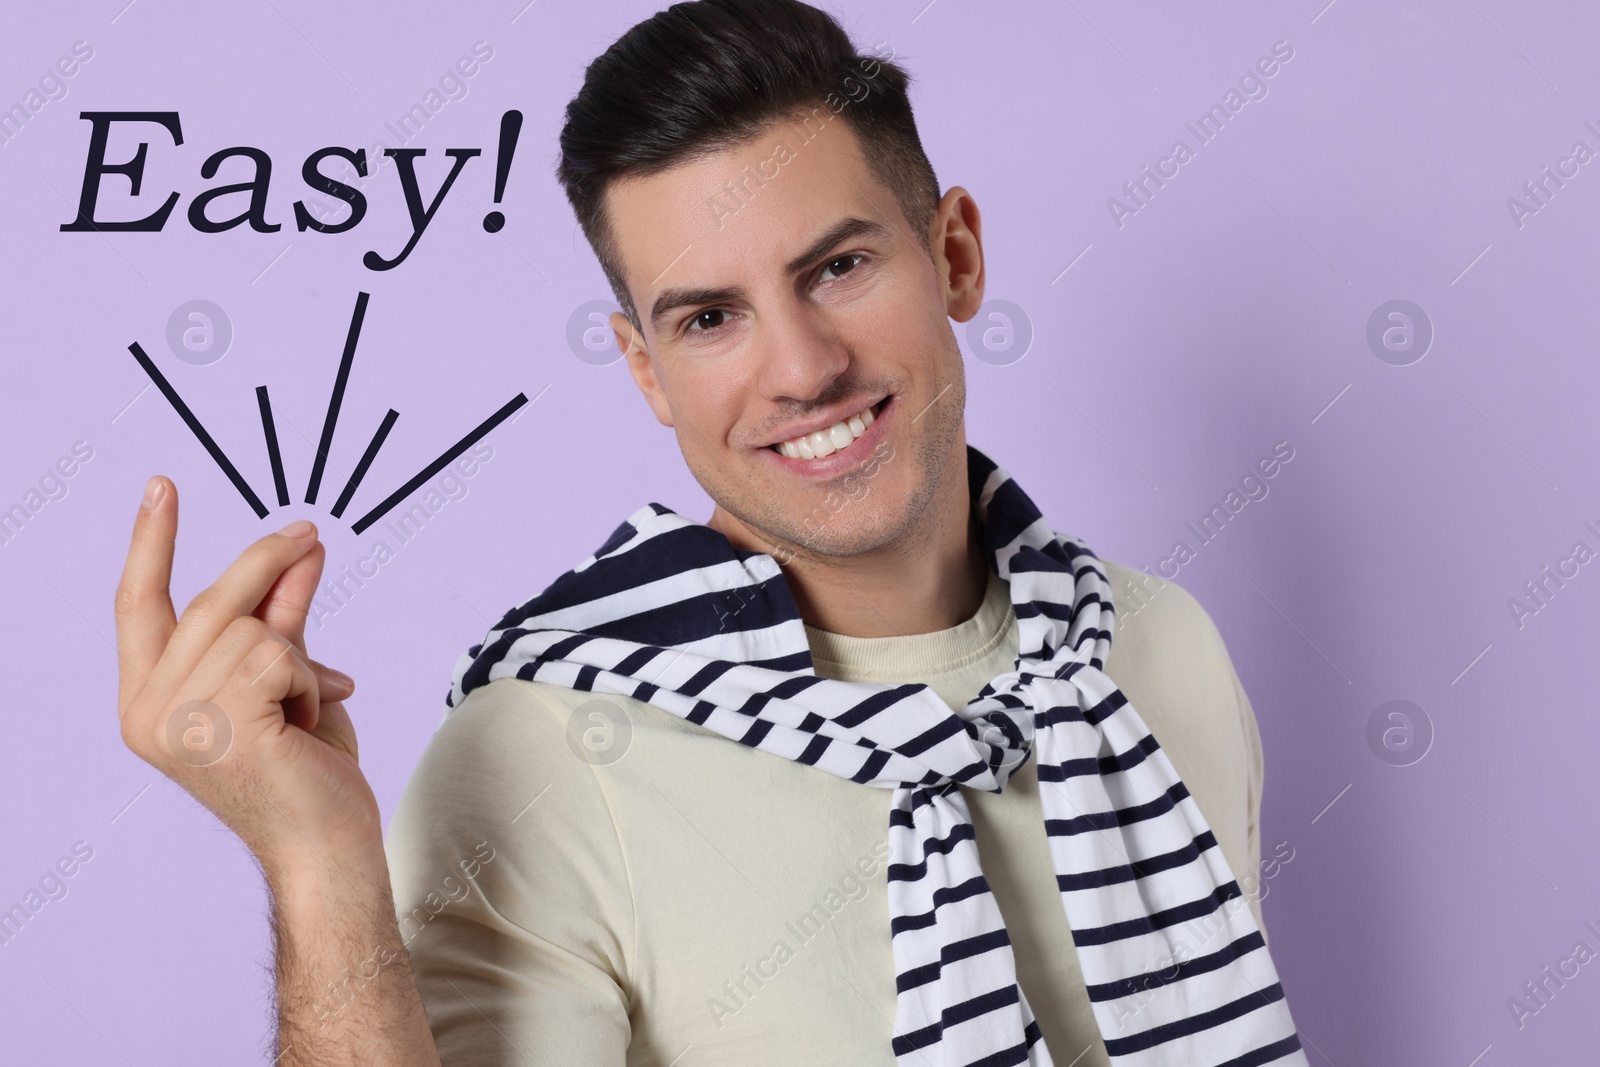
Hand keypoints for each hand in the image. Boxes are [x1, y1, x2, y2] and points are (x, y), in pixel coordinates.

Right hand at [114, 476, 383, 880]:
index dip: (151, 542)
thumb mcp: (285, 676)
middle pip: (209, 601)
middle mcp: (148, 713)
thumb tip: (298, 545)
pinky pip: (278, 655)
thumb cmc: (306, 769)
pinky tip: (308, 725)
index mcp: (146, 700)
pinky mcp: (221, 727)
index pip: (138, 603)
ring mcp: (178, 723)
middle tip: (313, 536)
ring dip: (298, 661)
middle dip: (267, 563)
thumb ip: (279, 615)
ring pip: (251, 627)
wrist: (329, 843)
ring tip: (304, 711)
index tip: (162, 485)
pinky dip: (310, 682)